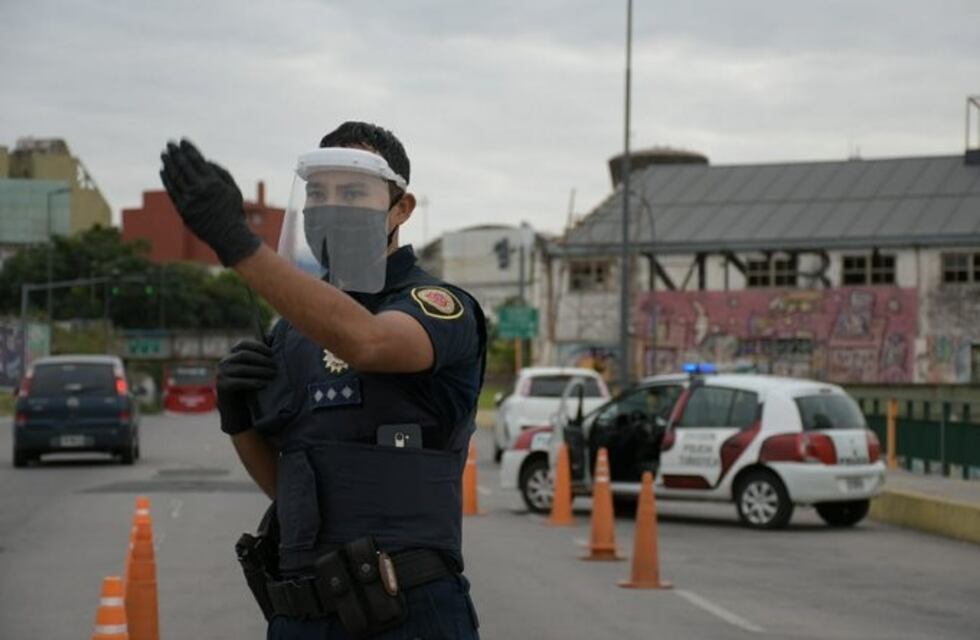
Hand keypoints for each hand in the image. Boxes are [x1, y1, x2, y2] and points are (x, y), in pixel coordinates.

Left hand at [159, 139, 261, 265]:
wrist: (228, 235)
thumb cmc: (232, 211)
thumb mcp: (233, 189)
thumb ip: (221, 173)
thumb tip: (205, 161)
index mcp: (213, 182)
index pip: (196, 160)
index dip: (188, 149)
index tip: (183, 141)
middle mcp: (199, 189)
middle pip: (183, 166)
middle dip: (176, 153)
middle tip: (170, 144)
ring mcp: (189, 199)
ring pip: (175, 177)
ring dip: (168, 164)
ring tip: (165, 155)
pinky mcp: (182, 209)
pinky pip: (171, 190)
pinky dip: (166, 179)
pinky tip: (163, 171)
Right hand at [216, 340, 277, 434]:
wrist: (236, 410)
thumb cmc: (248, 387)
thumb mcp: (253, 370)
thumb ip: (259, 357)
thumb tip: (272, 337)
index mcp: (231, 356)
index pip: (242, 344)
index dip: (258, 346)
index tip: (271, 352)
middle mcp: (223, 362)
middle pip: (244, 355)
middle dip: (262, 359)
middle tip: (275, 367)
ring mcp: (221, 374)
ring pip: (242, 368)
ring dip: (260, 371)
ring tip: (273, 375)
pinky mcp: (222, 386)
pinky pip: (239, 382)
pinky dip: (253, 382)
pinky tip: (263, 384)